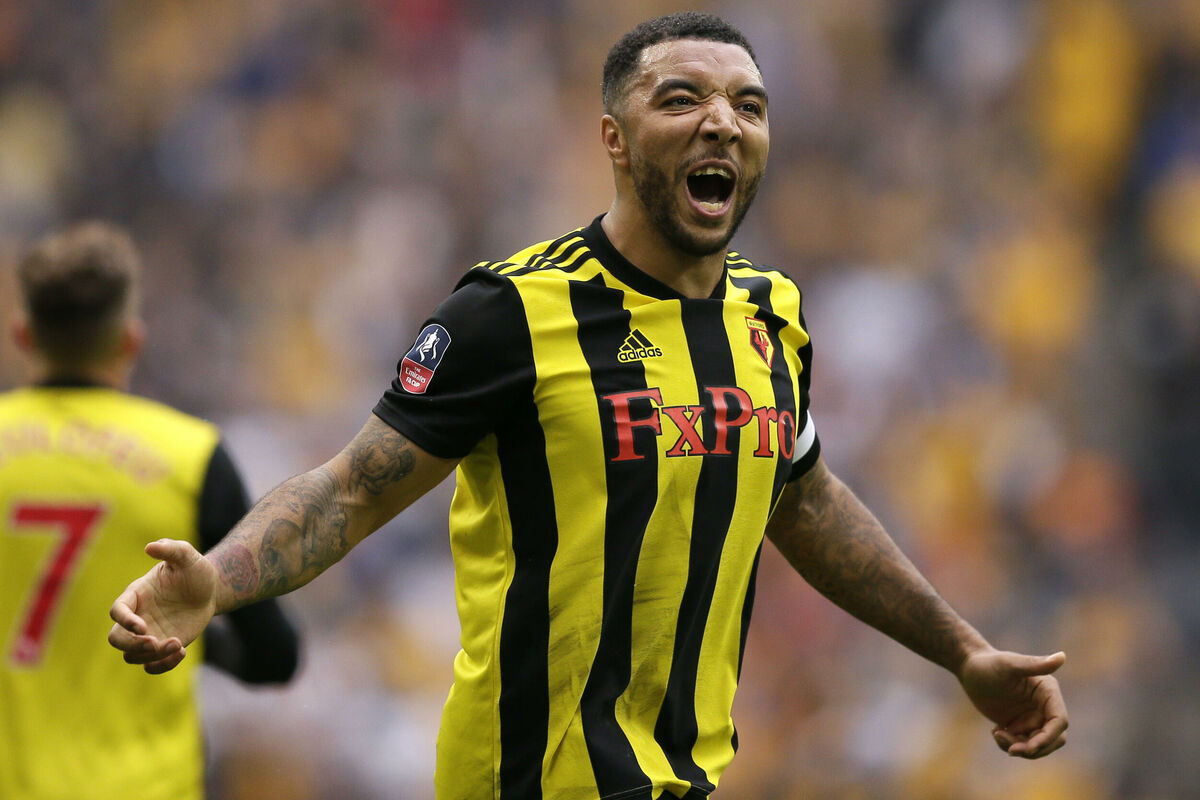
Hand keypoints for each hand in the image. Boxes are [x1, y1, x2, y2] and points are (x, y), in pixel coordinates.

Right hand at [108, 539, 218, 673]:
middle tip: (155, 643)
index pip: (117, 611)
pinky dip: (162, 665)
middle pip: (116, 639)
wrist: (210, 589)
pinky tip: (182, 652)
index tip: (143, 627)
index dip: (125, 621)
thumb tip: (150, 547)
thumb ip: (170, 549)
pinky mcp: (162, 646)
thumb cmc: (194, 570)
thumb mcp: (186, 555)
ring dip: (152, 656)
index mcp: (136, 595)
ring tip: (178, 644)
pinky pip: (151, 665)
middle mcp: (137, 617)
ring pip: (133, 655)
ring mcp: (148, 634)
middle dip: (132, 645)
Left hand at [958, 648, 1067, 757]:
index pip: (1059, 721)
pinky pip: (1023, 744)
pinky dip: (1011, 744)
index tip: (1028, 748)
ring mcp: (1033, 717)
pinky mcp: (1020, 724)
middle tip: (1010, 749)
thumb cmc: (988, 663)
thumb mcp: (1009, 664)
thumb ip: (1034, 664)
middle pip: (1053, 738)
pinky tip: (995, 731)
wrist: (970, 668)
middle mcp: (1045, 705)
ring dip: (1020, 747)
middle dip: (1035, 748)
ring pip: (1037, 744)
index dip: (1048, 738)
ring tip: (997, 734)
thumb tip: (1062, 656)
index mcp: (1048, 691)